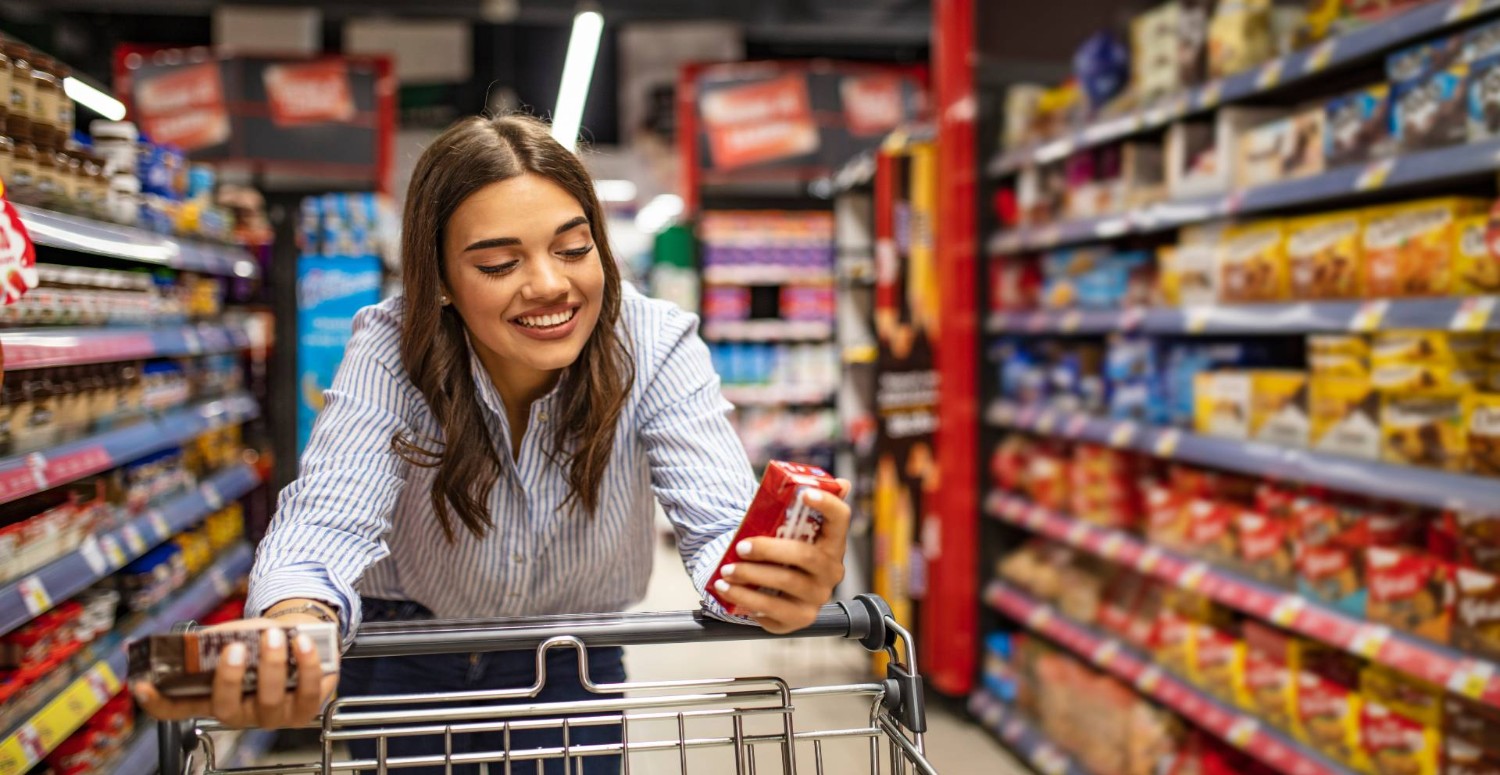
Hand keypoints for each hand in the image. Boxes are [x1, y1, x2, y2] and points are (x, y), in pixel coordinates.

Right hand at [132, 614, 338, 728]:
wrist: (304, 639)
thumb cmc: (263, 642)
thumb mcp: (237, 637)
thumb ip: (220, 638)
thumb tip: (202, 637)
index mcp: (215, 697)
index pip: (179, 709)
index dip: (158, 702)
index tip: (142, 686)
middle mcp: (241, 712)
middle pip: (225, 707)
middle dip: (229, 678)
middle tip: (234, 648)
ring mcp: (274, 715)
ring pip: (269, 700)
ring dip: (271, 665)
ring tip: (274, 636)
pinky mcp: (307, 709)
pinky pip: (308, 691)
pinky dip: (306, 665)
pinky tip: (303, 643)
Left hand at [715, 479, 851, 633]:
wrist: (772, 590)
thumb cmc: (781, 553)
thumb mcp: (788, 530)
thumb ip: (800, 507)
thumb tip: (840, 483)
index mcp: (832, 543)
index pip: (840, 518)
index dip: (827, 504)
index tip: (804, 493)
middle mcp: (831, 571)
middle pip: (806, 555)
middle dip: (769, 549)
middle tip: (741, 547)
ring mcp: (816, 597)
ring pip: (786, 582)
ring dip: (751, 575)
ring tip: (726, 570)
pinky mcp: (798, 619)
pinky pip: (771, 610)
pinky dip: (744, 598)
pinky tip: (726, 589)